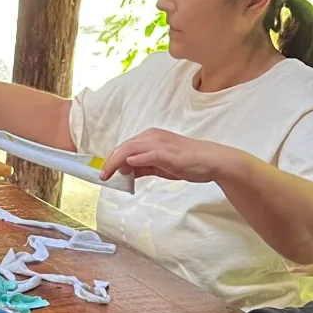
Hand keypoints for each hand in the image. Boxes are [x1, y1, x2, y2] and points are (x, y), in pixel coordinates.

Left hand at [101, 128, 238, 183]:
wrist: (211, 161)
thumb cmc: (188, 162)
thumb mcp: (161, 166)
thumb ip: (144, 167)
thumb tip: (126, 171)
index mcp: (151, 137)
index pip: (125, 147)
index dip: (112, 159)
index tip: (104, 172)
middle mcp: (152, 136)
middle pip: (124, 147)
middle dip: (109, 162)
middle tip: (102, 176)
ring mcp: (160, 143)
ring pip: (130, 149)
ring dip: (116, 162)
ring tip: (108, 175)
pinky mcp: (167, 153)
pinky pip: (147, 155)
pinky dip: (136, 161)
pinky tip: (128, 168)